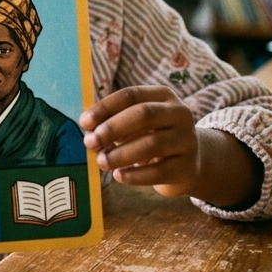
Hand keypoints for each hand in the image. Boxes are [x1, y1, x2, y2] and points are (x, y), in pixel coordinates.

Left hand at [79, 86, 199, 196]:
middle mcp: (180, 114)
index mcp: (163, 96)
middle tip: (90, 142)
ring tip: (101, 162)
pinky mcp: (187, 167)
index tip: (84, 122)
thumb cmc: (151, 138)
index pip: (131, 95)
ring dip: (121, 154)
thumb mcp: (136, 125)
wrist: (186, 164)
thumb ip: (114, 123)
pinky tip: (119, 176)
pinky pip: (159, 171)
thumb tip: (89, 131)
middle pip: (144, 115)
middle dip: (112, 128)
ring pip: (152, 144)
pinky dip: (136, 175)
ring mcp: (187, 140)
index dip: (105, 107)